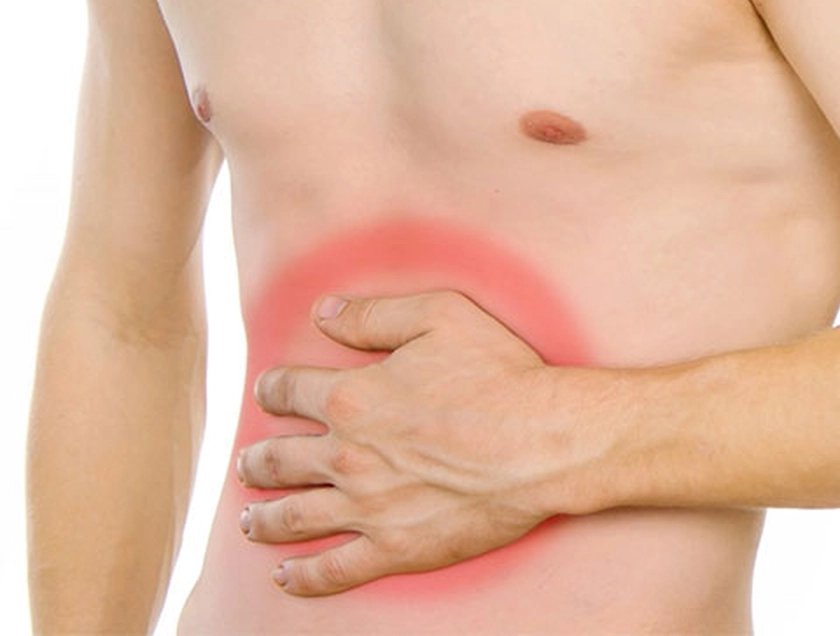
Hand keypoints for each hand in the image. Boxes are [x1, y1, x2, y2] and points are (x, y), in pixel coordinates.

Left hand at [236, 290, 588, 595]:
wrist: (543, 443)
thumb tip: (324, 312)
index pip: (287, 392)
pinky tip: (285, 575)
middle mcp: (346, 455)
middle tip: (248, 463)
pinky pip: (332, 570)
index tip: (269, 394)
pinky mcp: (394, 549)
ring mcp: (367, 507)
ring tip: (250, 519)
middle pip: (277, 459)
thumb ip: (375, 315)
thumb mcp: (440, 317)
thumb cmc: (501, 377)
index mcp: (351, 396)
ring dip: (262, 517)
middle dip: (256, 460)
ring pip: (292, 517)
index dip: (271, 390)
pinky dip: (302, 576)